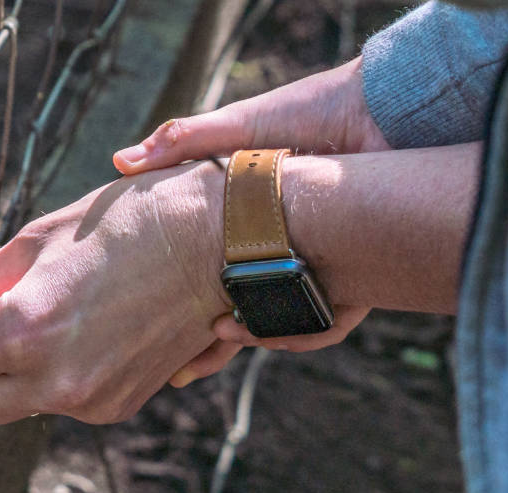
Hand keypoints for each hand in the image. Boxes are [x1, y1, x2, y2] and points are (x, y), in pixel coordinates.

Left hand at [0, 162, 233, 427]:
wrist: (223, 245)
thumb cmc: (133, 223)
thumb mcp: (37, 240)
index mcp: (29, 330)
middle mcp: (57, 380)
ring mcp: (89, 401)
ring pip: (1, 408)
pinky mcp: (114, 405)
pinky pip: (46, 402)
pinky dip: (21, 378)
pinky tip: (28, 340)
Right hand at [114, 58, 385, 384]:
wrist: (388, 119)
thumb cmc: (315, 112)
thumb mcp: (238, 127)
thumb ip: (182, 143)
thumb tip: (119, 162)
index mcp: (250, 218)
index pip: (203, 269)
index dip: (177, 299)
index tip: (146, 320)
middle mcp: (282, 246)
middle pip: (241, 308)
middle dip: (213, 343)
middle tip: (184, 365)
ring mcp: (318, 267)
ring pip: (278, 322)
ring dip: (251, 336)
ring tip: (221, 331)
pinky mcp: (354, 281)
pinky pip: (321, 324)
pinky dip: (298, 332)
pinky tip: (268, 327)